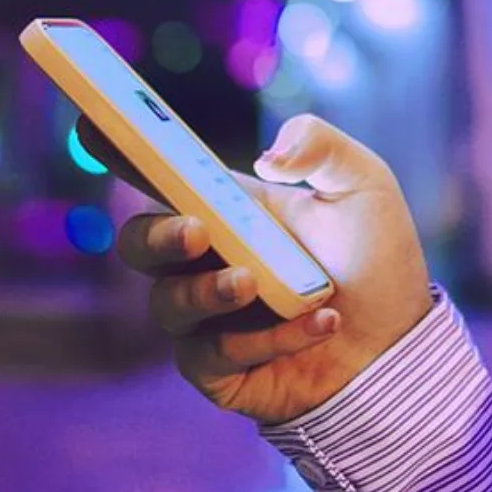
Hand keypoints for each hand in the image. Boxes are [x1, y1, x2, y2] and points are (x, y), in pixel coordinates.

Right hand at [90, 112, 433, 424]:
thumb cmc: (375, 257)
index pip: (164, 175)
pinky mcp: (219, 371)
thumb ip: (322, 147)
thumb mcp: (364, 184)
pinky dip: (269, 338)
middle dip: (158, 235)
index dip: (122, 149)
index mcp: (230, 207)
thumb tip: (268, 156)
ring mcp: (207, 318)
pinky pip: (214, 356)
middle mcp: (207, 260)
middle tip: (198, 231)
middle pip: (140, 243)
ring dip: (212, 293)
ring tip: (257, 283)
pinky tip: (320, 322)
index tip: (95, 121)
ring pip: (168, 304)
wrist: (397, 342)